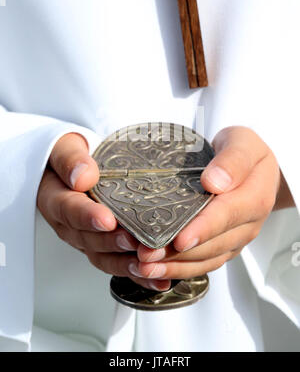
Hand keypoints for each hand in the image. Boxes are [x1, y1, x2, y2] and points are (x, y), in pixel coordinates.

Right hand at [37, 133, 170, 291]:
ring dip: (126, 264)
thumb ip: (70, 159)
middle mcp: (69, 225)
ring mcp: (86, 238)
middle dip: (112, 243)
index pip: (68, 210)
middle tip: (134, 241)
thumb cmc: (71, 156)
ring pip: (103, 257)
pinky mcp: (103, 247)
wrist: (75, 167)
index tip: (107, 220)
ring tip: (148, 265)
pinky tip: (159, 280)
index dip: (88, 217)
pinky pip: (118, 263)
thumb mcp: (64, 147)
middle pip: (88, 239)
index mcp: (55, 199)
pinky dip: (138, 275)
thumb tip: (83, 177)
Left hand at [134, 127, 282, 280]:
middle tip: (147, 254)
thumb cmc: (244, 150)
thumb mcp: (242, 143)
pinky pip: (203, 263)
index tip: (179, 239)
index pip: (227, 215)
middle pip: (213, 244)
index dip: (202, 228)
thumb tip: (215, 182)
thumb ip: (232, 160)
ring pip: (206, 259)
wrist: (253, 166)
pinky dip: (179, 269)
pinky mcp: (223, 246)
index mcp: (255, 197)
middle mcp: (248, 224)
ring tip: (144, 266)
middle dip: (179, 253)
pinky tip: (155, 270)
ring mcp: (235, 238)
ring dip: (174, 265)